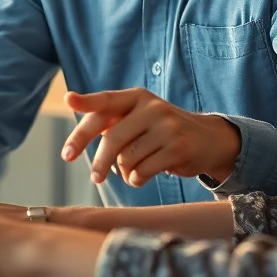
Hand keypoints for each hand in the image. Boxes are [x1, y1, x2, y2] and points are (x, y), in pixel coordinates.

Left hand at [61, 88, 241, 186]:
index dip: (86, 102)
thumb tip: (74, 135)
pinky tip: (142, 176)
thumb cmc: (160, 131)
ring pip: (127, 158)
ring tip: (132, 170)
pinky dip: (136, 179)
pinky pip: (142, 171)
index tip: (68, 100)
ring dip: (123, 172)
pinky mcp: (178, 147)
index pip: (106, 100)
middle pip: (113, 138)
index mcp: (136, 97)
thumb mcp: (138, 119)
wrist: (208, 139)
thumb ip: (111, 122)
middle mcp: (151, 107)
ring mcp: (167, 126)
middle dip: (99, 162)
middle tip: (94, 178)